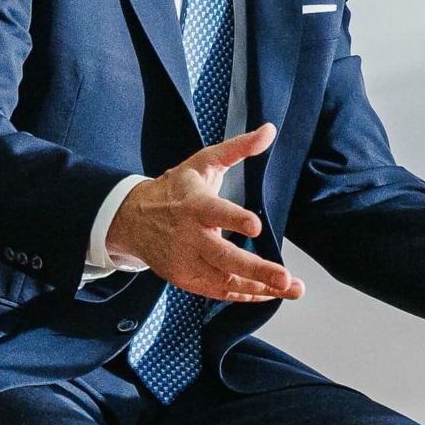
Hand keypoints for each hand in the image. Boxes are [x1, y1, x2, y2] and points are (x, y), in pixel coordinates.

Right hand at [106, 123, 303, 301]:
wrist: (132, 219)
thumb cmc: (176, 189)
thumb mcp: (203, 162)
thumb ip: (237, 148)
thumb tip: (269, 130)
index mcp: (194, 205)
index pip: (215, 212)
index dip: (234, 219)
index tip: (256, 225)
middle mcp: (189, 237)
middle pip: (223, 257)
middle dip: (256, 270)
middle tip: (285, 278)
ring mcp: (185, 262)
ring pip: (224, 280)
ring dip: (260, 288)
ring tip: (292, 289)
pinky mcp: (185, 279)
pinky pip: (218, 291)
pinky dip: (245, 295)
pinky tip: (270, 294)